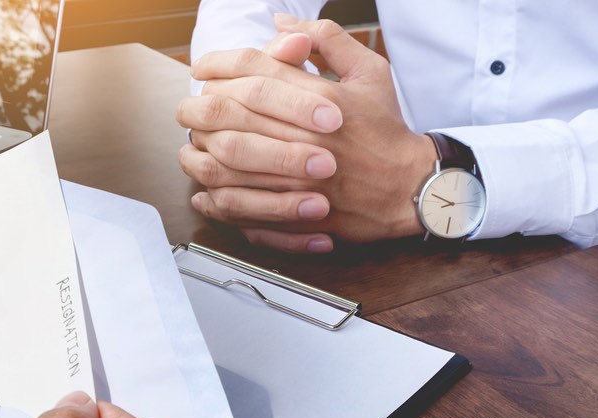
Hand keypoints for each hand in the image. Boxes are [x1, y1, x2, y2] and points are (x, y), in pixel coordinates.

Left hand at [177, 16, 436, 252]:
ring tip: (192, 148)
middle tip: (188, 109)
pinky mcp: (294, 213)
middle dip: (197, 107)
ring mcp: (297, 177)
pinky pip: (240, 206)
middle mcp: (304, 135)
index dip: (218, 65)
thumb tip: (281, 24)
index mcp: (320, 97)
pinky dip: (216, 198)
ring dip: (199, 152)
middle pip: (228, 112)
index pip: (252, 70)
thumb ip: (326, 40)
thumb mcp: (368, 71)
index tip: (202, 69)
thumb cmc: (387, 129)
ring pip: (225, 161)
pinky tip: (206, 191)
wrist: (409, 187)